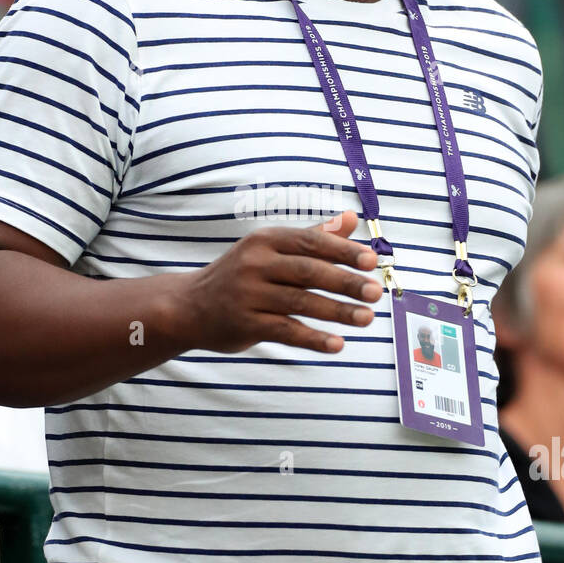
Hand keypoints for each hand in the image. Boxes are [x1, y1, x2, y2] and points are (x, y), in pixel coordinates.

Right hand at [171, 209, 381, 354]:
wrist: (188, 306)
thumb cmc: (240, 275)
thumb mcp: (270, 249)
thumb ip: (313, 236)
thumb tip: (351, 218)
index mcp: (266, 240)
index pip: (311, 242)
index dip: (343, 251)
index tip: (371, 261)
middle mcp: (256, 264)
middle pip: (309, 272)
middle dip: (346, 282)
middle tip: (375, 292)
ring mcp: (249, 294)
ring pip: (301, 303)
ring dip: (337, 311)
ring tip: (366, 318)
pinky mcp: (245, 324)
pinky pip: (286, 331)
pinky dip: (313, 338)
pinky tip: (337, 344)